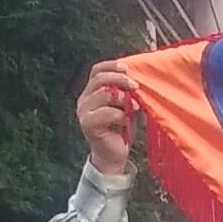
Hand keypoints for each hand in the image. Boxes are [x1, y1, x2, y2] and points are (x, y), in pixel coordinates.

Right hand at [75, 63, 138, 178]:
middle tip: (136, 86)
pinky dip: (122, 116)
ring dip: (123, 99)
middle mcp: (84, 100)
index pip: (97, 70)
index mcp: (92, 92)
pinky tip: (127, 123)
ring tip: (135, 108)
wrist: (114, 155)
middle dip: (120, 79)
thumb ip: (128, 93)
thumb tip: (138, 79)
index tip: (128, 68)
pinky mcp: (87, 124)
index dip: (111, 66)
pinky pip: (107, 113)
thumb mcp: (127, 107)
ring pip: (104, 94)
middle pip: (99, 79)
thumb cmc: (121, 130)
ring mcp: (83, 112)